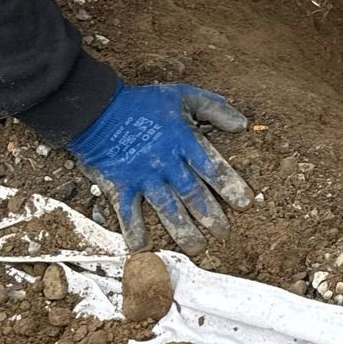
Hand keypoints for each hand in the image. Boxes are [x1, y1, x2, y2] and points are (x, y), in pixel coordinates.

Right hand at [70, 83, 251, 257]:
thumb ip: (215, 108)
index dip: (230, 187)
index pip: (213, 167)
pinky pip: (128, 213)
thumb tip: (243, 125)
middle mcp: (166, 162)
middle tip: (224, 233)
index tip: (245, 204)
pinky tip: (144, 248)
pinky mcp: (119, 185)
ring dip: (183, 231)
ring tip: (198, 248)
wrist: (97, 108)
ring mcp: (142, 176)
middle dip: (211, 217)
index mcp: (184, 140)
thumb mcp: (183, 95)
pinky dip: (134, 231)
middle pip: (193, 194)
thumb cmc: (142, 102)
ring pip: (167, 209)